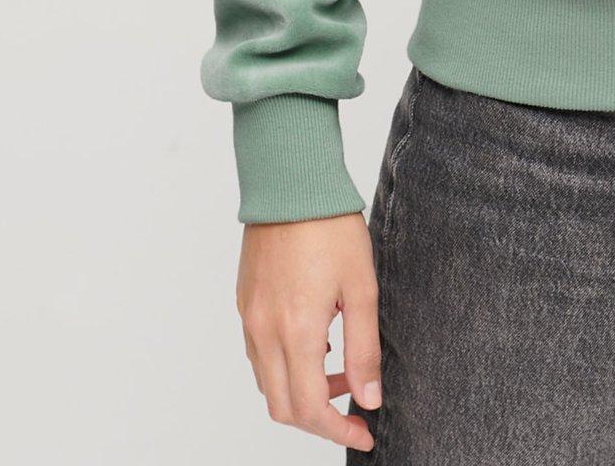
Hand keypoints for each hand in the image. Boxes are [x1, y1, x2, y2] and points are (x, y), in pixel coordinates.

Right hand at [236, 211, 380, 450]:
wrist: (291, 181)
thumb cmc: (331, 226)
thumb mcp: (362, 287)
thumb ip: (365, 349)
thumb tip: (370, 398)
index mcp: (296, 332)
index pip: (309, 410)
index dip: (338, 431)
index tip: (364, 433)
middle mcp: (264, 332)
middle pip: (282, 407)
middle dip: (318, 419)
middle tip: (354, 408)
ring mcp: (249, 318)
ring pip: (268, 383)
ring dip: (300, 392)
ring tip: (339, 370)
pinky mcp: (245, 302)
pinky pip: (259, 354)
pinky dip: (285, 365)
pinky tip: (316, 341)